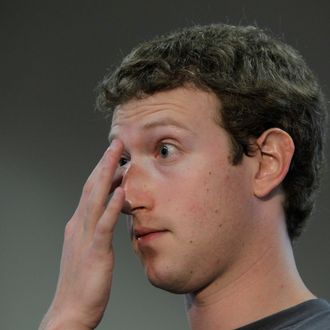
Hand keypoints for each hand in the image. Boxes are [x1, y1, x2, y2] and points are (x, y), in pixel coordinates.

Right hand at [39, 140, 124, 329]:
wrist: (70, 311)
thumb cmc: (83, 281)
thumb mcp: (88, 248)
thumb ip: (96, 229)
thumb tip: (108, 213)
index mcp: (79, 224)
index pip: (91, 190)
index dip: (102, 170)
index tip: (114, 155)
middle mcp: (79, 225)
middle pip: (92, 187)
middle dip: (104, 163)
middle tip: (116, 143)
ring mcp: (85, 237)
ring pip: (96, 199)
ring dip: (107, 175)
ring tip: (118, 155)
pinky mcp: (94, 251)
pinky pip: (104, 225)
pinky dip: (112, 207)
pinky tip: (121, 192)